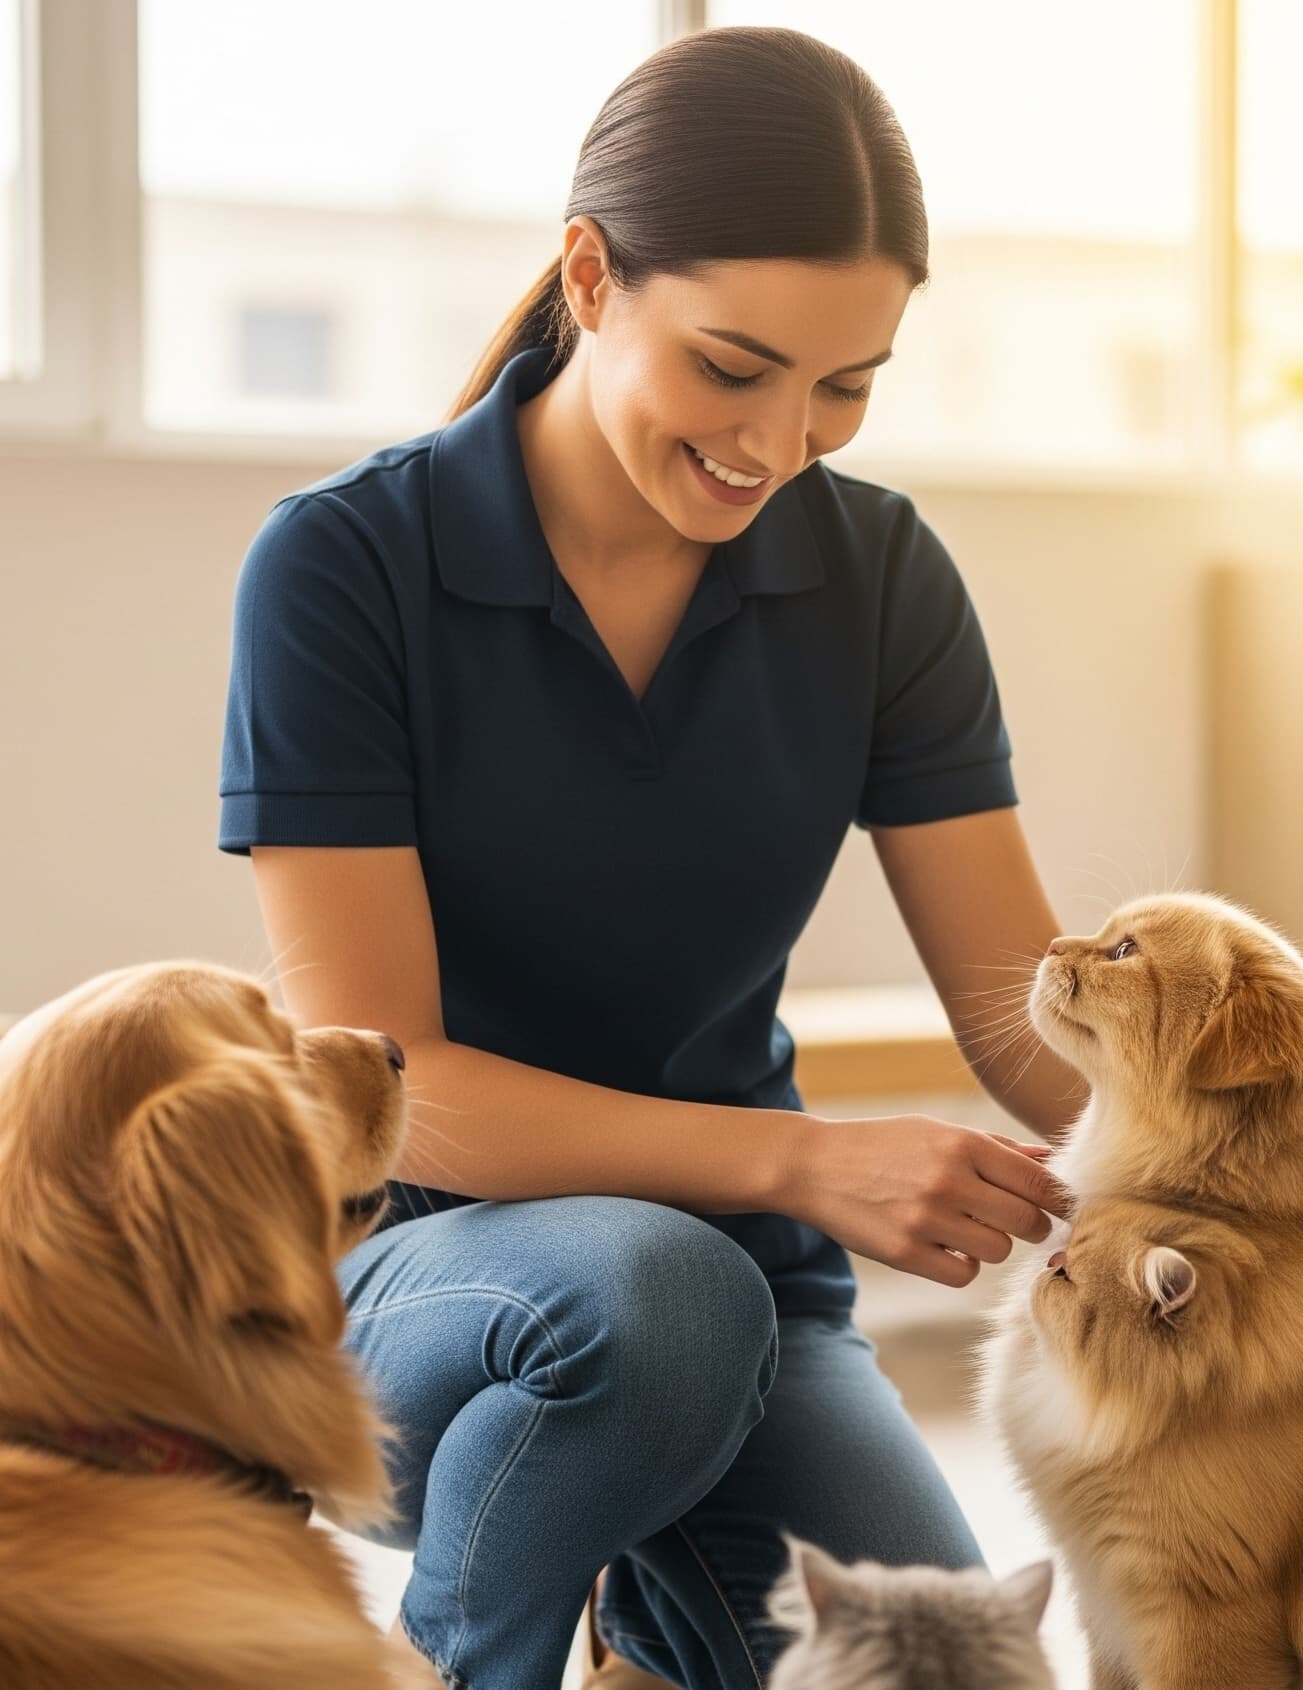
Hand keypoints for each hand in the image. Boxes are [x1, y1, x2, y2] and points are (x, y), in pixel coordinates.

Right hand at [787, 1113, 1074, 1287]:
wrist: (815, 1166)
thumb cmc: (884, 1145)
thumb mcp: (935, 1132)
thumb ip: (995, 1148)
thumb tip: (1049, 1161)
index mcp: (961, 1143)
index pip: (1038, 1181)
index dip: (1057, 1199)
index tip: (1057, 1207)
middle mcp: (948, 1180)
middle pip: (1027, 1221)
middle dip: (1031, 1226)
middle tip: (1017, 1222)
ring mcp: (926, 1219)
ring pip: (999, 1251)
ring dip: (992, 1244)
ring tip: (966, 1228)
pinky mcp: (905, 1253)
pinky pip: (964, 1274)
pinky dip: (961, 1265)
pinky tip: (943, 1246)